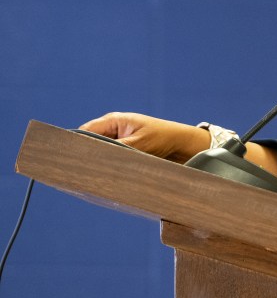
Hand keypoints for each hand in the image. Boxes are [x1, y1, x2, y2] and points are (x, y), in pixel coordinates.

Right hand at [78, 112, 208, 163]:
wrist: (184, 145)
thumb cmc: (163, 137)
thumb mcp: (139, 143)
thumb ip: (116, 149)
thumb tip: (94, 157)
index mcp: (114, 120)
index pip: (85, 131)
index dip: (76, 144)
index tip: (71, 160)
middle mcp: (113, 130)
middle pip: (90, 143)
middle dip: (86, 155)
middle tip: (79, 172)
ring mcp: (118, 141)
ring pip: (100, 152)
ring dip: (98, 162)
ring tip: (92, 176)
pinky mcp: (125, 151)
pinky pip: (110, 158)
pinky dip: (108, 165)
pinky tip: (106, 176)